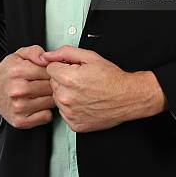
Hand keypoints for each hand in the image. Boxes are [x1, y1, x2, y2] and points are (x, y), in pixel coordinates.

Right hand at [0, 44, 55, 129]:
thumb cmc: (9, 71)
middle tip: (46, 82)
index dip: (53, 71)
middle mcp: (17, 90)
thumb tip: (46, 59)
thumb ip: (35, 51)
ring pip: (51, 102)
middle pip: (51, 87)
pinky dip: (46, 110)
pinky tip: (39, 103)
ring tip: (42, 92)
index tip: (49, 71)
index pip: (49, 71)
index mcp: (18, 71)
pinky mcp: (20, 121)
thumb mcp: (20, 54)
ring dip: (51, 97)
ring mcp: (18, 107)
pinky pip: (46, 116)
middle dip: (53, 84)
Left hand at [41, 45, 167, 132]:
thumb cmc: (111, 78)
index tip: (73, 69)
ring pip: (58, 98)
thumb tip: (49, 55)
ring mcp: (70, 113)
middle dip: (63, 80)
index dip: (62, 66)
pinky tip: (85, 102)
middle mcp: (66, 98)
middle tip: (81, 80)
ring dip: (67, 94)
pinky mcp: (74, 124)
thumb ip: (66, 52)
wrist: (126, 97)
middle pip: (53, 84)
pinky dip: (72, 107)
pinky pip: (64, 113)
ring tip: (84, 91)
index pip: (50, 68)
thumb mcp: (90, 57)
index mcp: (69, 79)